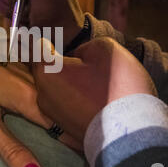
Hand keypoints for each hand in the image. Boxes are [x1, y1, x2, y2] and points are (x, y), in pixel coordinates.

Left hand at [0, 58, 81, 166]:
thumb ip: (11, 148)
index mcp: (30, 97)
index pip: (61, 125)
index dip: (73, 140)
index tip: (85, 152)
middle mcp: (36, 82)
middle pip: (60, 108)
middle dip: (69, 125)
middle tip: (79, 140)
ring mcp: (30, 70)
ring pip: (54, 94)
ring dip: (61, 109)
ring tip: (70, 123)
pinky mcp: (23, 64)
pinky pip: (45, 83)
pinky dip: (50, 95)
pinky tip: (50, 101)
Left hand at [32, 37, 156, 141]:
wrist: (132, 135)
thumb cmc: (117, 86)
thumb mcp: (104, 49)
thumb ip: (82, 48)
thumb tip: (76, 58)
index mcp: (46, 72)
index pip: (35, 47)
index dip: (41, 36)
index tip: (38, 31)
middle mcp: (43, 95)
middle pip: (45, 70)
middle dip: (55, 61)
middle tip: (71, 54)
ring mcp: (53, 115)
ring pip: (56, 88)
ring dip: (67, 81)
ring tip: (88, 76)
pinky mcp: (67, 129)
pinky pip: (66, 105)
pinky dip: (75, 98)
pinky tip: (92, 95)